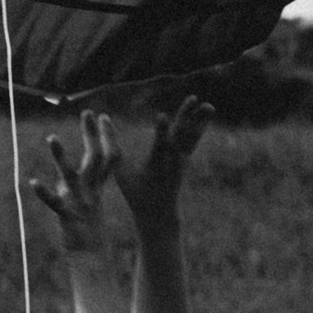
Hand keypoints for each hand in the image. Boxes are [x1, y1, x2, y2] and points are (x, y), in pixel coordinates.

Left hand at [27, 109, 125, 256]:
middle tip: (88, 113)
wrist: (90, 256)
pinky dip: (44, 192)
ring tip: (52, 138)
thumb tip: (89, 163)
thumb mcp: (90, 198)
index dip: (105, 136)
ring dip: (60, 156)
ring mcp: (79, 201)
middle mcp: (90, 190)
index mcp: (96, 185)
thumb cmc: (89, 226)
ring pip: (70, 174)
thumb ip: (89, 180)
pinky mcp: (67, 215)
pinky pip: (54, 202)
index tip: (103, 116)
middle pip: (95, 157)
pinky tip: (33, 182)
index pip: (105, 156)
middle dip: (91, 134)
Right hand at [110, 96, 213, 226]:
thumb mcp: (120, 173)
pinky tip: (205, 114)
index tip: (162, 115)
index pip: (158, 146)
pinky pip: (194, 139)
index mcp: (156, 166)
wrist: (159, 212)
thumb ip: (112, 146)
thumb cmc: (136, 192)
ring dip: (200, 121)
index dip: (161, 130)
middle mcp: (172, 162)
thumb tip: (103, 119)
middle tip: (193, 100)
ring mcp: (181, 160)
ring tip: (209, 106)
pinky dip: (199, 126)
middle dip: (185, 117)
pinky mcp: (185, 159)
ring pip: (192, 137)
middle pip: (180, 136)